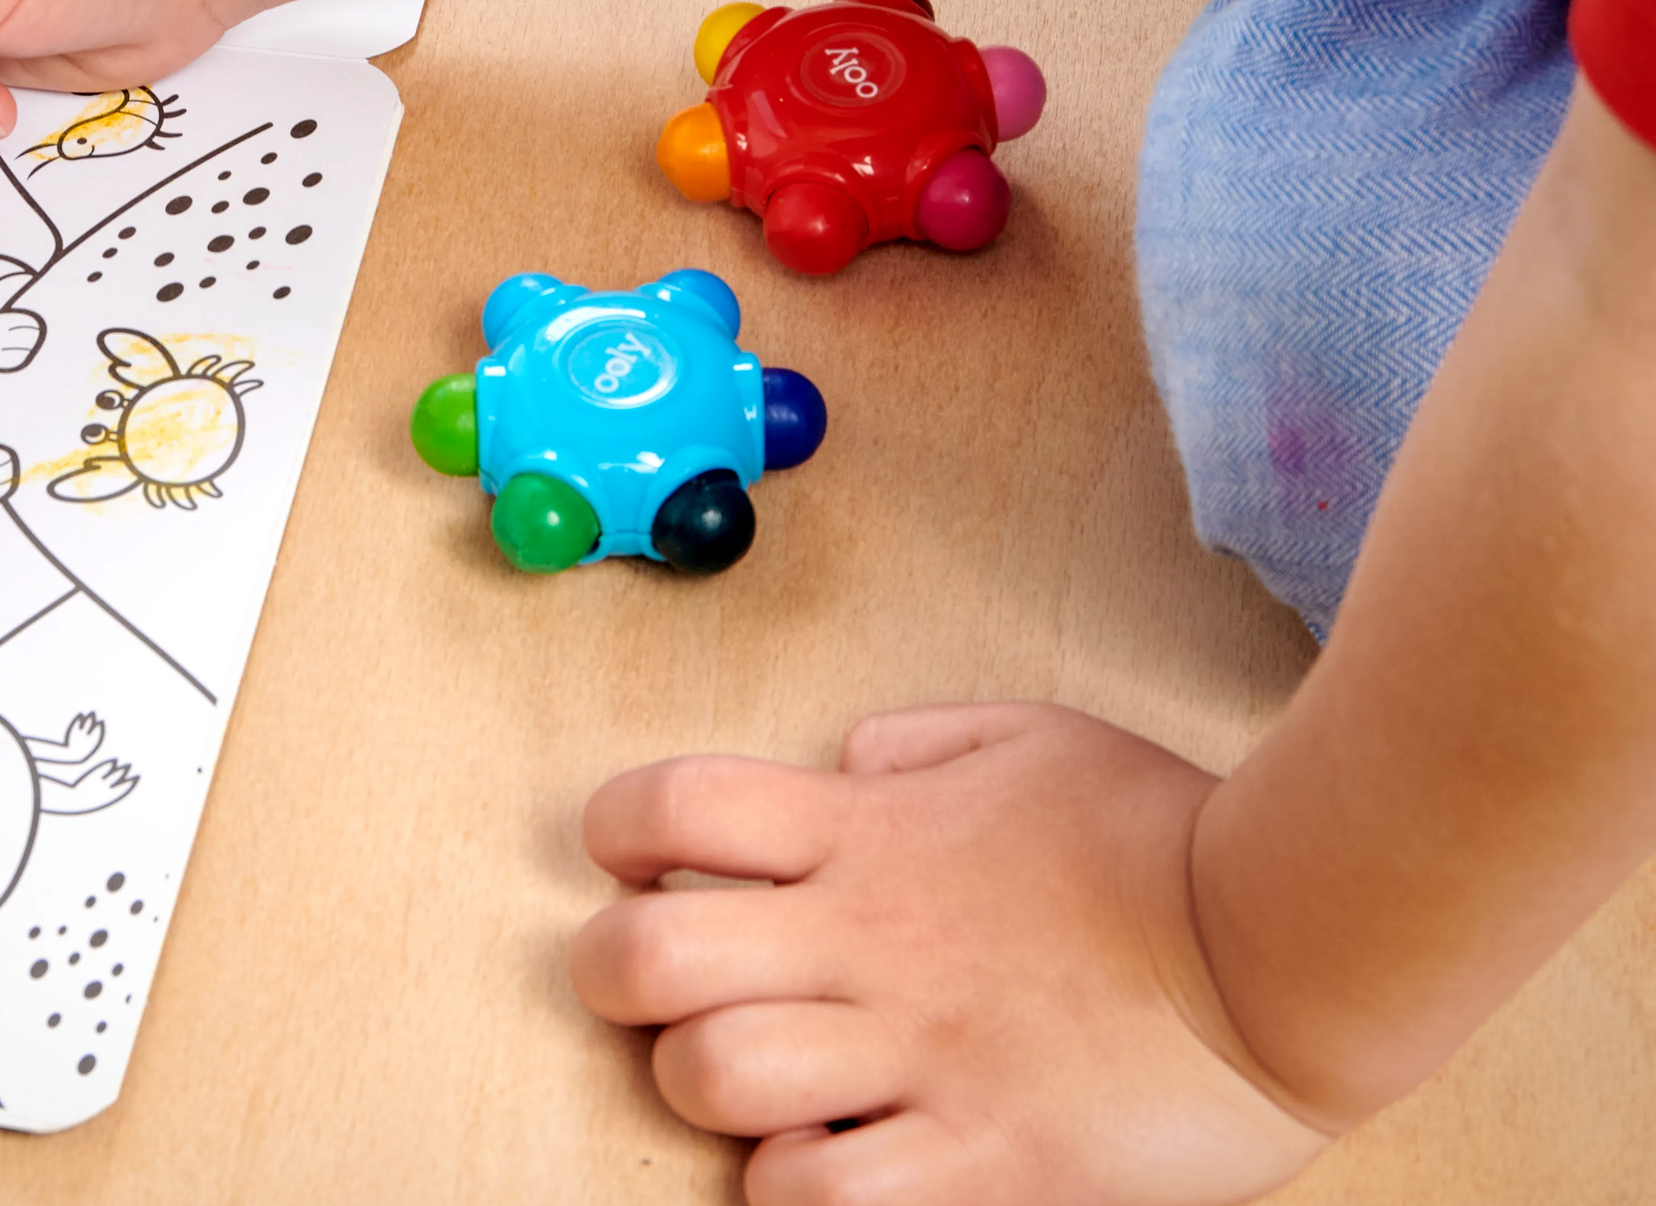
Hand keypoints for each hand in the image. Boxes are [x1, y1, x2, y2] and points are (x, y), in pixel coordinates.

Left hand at [570, 704, 1335, 1203]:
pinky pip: (825, 1199)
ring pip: (715, 1082)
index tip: (629, 860)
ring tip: (744, 1086)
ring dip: (702, 1089)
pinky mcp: (983, 1163)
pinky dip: (792, 1192)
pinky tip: (820, 1165)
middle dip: (609, 974)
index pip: (669, 805)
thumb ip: (911, 746)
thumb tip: (840, 763)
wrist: (1288, 947)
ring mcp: (918, 1055)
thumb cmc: (1162, 835)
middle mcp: (866, 938)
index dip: (615, 830)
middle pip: (648, 956)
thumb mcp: (1023, 738)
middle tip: (642, 986)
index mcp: (867, 827)